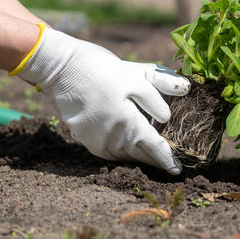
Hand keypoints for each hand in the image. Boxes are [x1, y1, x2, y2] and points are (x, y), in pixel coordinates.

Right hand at [15, 27, 189, 174]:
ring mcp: (95, 141)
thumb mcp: (135, 76)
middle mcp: (111, 138)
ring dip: (138, 156)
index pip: (153, 148)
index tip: (178, 169)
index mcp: (128, 123)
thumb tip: (168, 117)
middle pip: (139, 155)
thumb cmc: (101, 69)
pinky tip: (129, 146)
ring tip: (152, 156)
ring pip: (123, 155)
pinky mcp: (83, 138)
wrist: (61, 69)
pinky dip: (122, 151)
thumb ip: (156, 96)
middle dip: (155, 159)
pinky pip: (108, 151)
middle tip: (170, 163)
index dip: (167, 159)